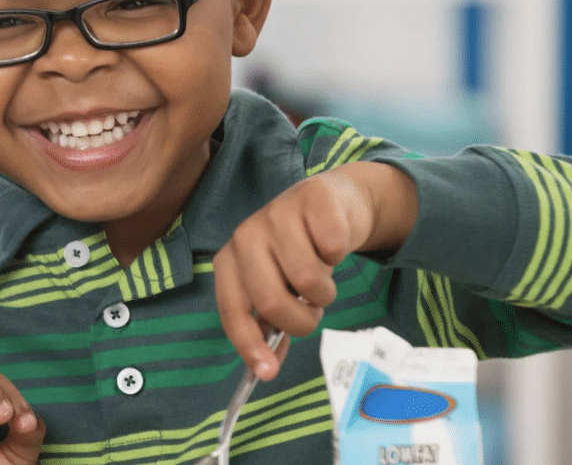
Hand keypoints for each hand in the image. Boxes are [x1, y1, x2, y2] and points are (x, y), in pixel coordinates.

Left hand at [214, 162, 416, 380]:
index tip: (268, 373)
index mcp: (230, 260)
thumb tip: (266, 368)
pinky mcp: (312, 198)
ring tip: (324, 277)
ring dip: (325, 291)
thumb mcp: (279, 284)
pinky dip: (341, 256)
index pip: (232, 310)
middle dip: (301, 321)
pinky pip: (334, 248)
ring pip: (307, 279)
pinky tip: (333, 243)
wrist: (333, 202)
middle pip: (270, 300)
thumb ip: (271, 323)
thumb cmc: (300, 251)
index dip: (248, 344)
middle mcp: (246, 235)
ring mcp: (277, 213)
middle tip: (313, 313)